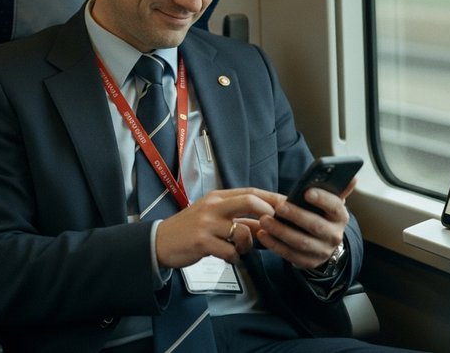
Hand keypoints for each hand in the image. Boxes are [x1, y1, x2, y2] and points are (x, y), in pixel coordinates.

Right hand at [154, 187, 280, 268]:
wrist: (160, 242)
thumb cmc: (190, 230)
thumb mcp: (213, 217)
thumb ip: (238, 218)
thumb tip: (267, 223)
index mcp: (218, 197)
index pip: (251, 192)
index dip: (272, 198)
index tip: (288, 205)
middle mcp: (213, 206)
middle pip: (250, 201)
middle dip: (268, 213)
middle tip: (273, 227)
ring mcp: (207, 223)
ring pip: (243, 231)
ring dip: (248, 244)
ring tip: (240, 249)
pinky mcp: (202, 242)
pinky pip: (230, 251)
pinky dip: (234, 257)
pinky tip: (228, 257)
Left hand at [254, 178, 356, 269]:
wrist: (323, 243)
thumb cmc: (322, 216)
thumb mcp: (329, 204)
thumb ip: (335, 189)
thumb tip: (353, 178)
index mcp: (340, 217)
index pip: (335, 206)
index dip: (323, 199)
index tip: (307, 192)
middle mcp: (334, 235)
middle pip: (316, 226)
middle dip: (296, 216)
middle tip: (279, 206)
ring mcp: (322, 251)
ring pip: (301, 242)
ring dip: (281, 231)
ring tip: (264, 220)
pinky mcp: (309, 262)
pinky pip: (290, 255)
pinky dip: (275, 245)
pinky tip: (263, 235)